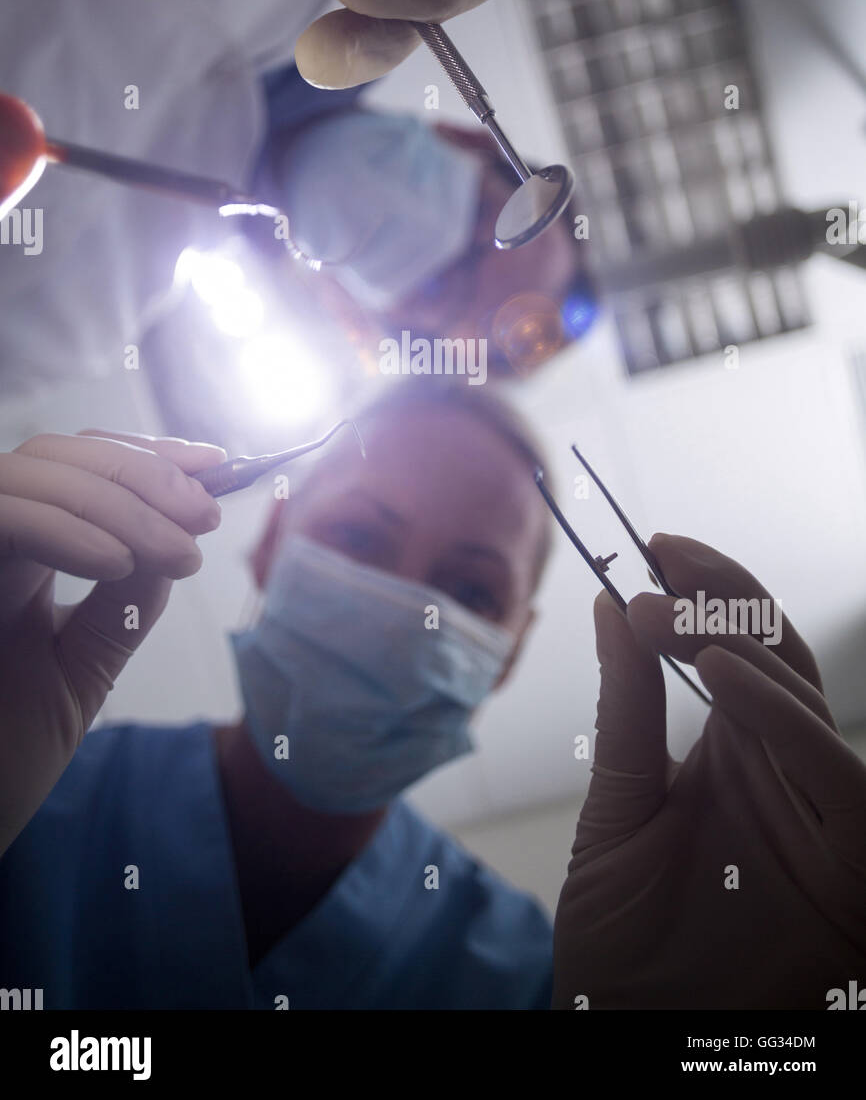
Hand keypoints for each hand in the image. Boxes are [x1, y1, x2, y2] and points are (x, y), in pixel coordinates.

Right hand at [0, 430, 223, 854]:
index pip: (77, 469)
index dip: (145, 456)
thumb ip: (124, 602)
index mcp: (17, 559)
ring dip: (114, 501)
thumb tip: (181, 529)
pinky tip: (115, 564)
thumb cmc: (3, 760)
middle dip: (141, 474)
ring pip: (26, 472)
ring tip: (178, 554)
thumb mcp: (81, 672)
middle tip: (205, 516)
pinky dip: (58, 526)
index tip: (216, 465)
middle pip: (55, 456)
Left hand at [554, 534, 865, 1009]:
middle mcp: (783, 769)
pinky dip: (786, 721)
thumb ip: (626, 710)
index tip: (658, 544)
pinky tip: (720, 677)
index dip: (709, 590)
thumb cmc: (626, 930)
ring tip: (670, 613)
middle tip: (667, 558)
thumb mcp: (619, 805)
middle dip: (725, 598)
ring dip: (740, 645)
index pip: (738, 646)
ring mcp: (819, 810)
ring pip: (807, 699)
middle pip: (778, 655)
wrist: (636, 1028)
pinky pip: (834, 775)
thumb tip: (614, 607)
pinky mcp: (852, 862)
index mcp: (734, 749)